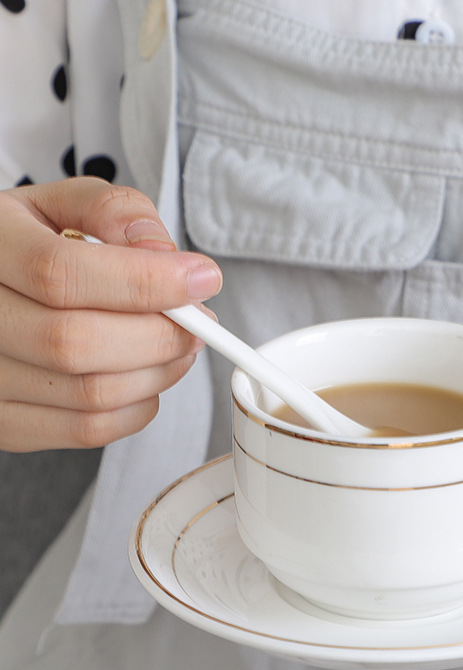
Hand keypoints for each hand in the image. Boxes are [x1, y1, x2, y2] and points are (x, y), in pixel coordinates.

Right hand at [0, 177, 222, 450]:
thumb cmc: (34, 246)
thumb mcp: (64, 206)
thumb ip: (114, 212)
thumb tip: (162, 253)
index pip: (61, 273)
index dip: (145, 281)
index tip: (202, 279)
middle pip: (77, 342)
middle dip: (161, 335)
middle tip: (198, 321)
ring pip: (92, 394)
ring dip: (159, 372)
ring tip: (179, 344)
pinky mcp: (8, 422)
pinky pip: (89, 429)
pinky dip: (139, 406)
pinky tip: (146, 375)